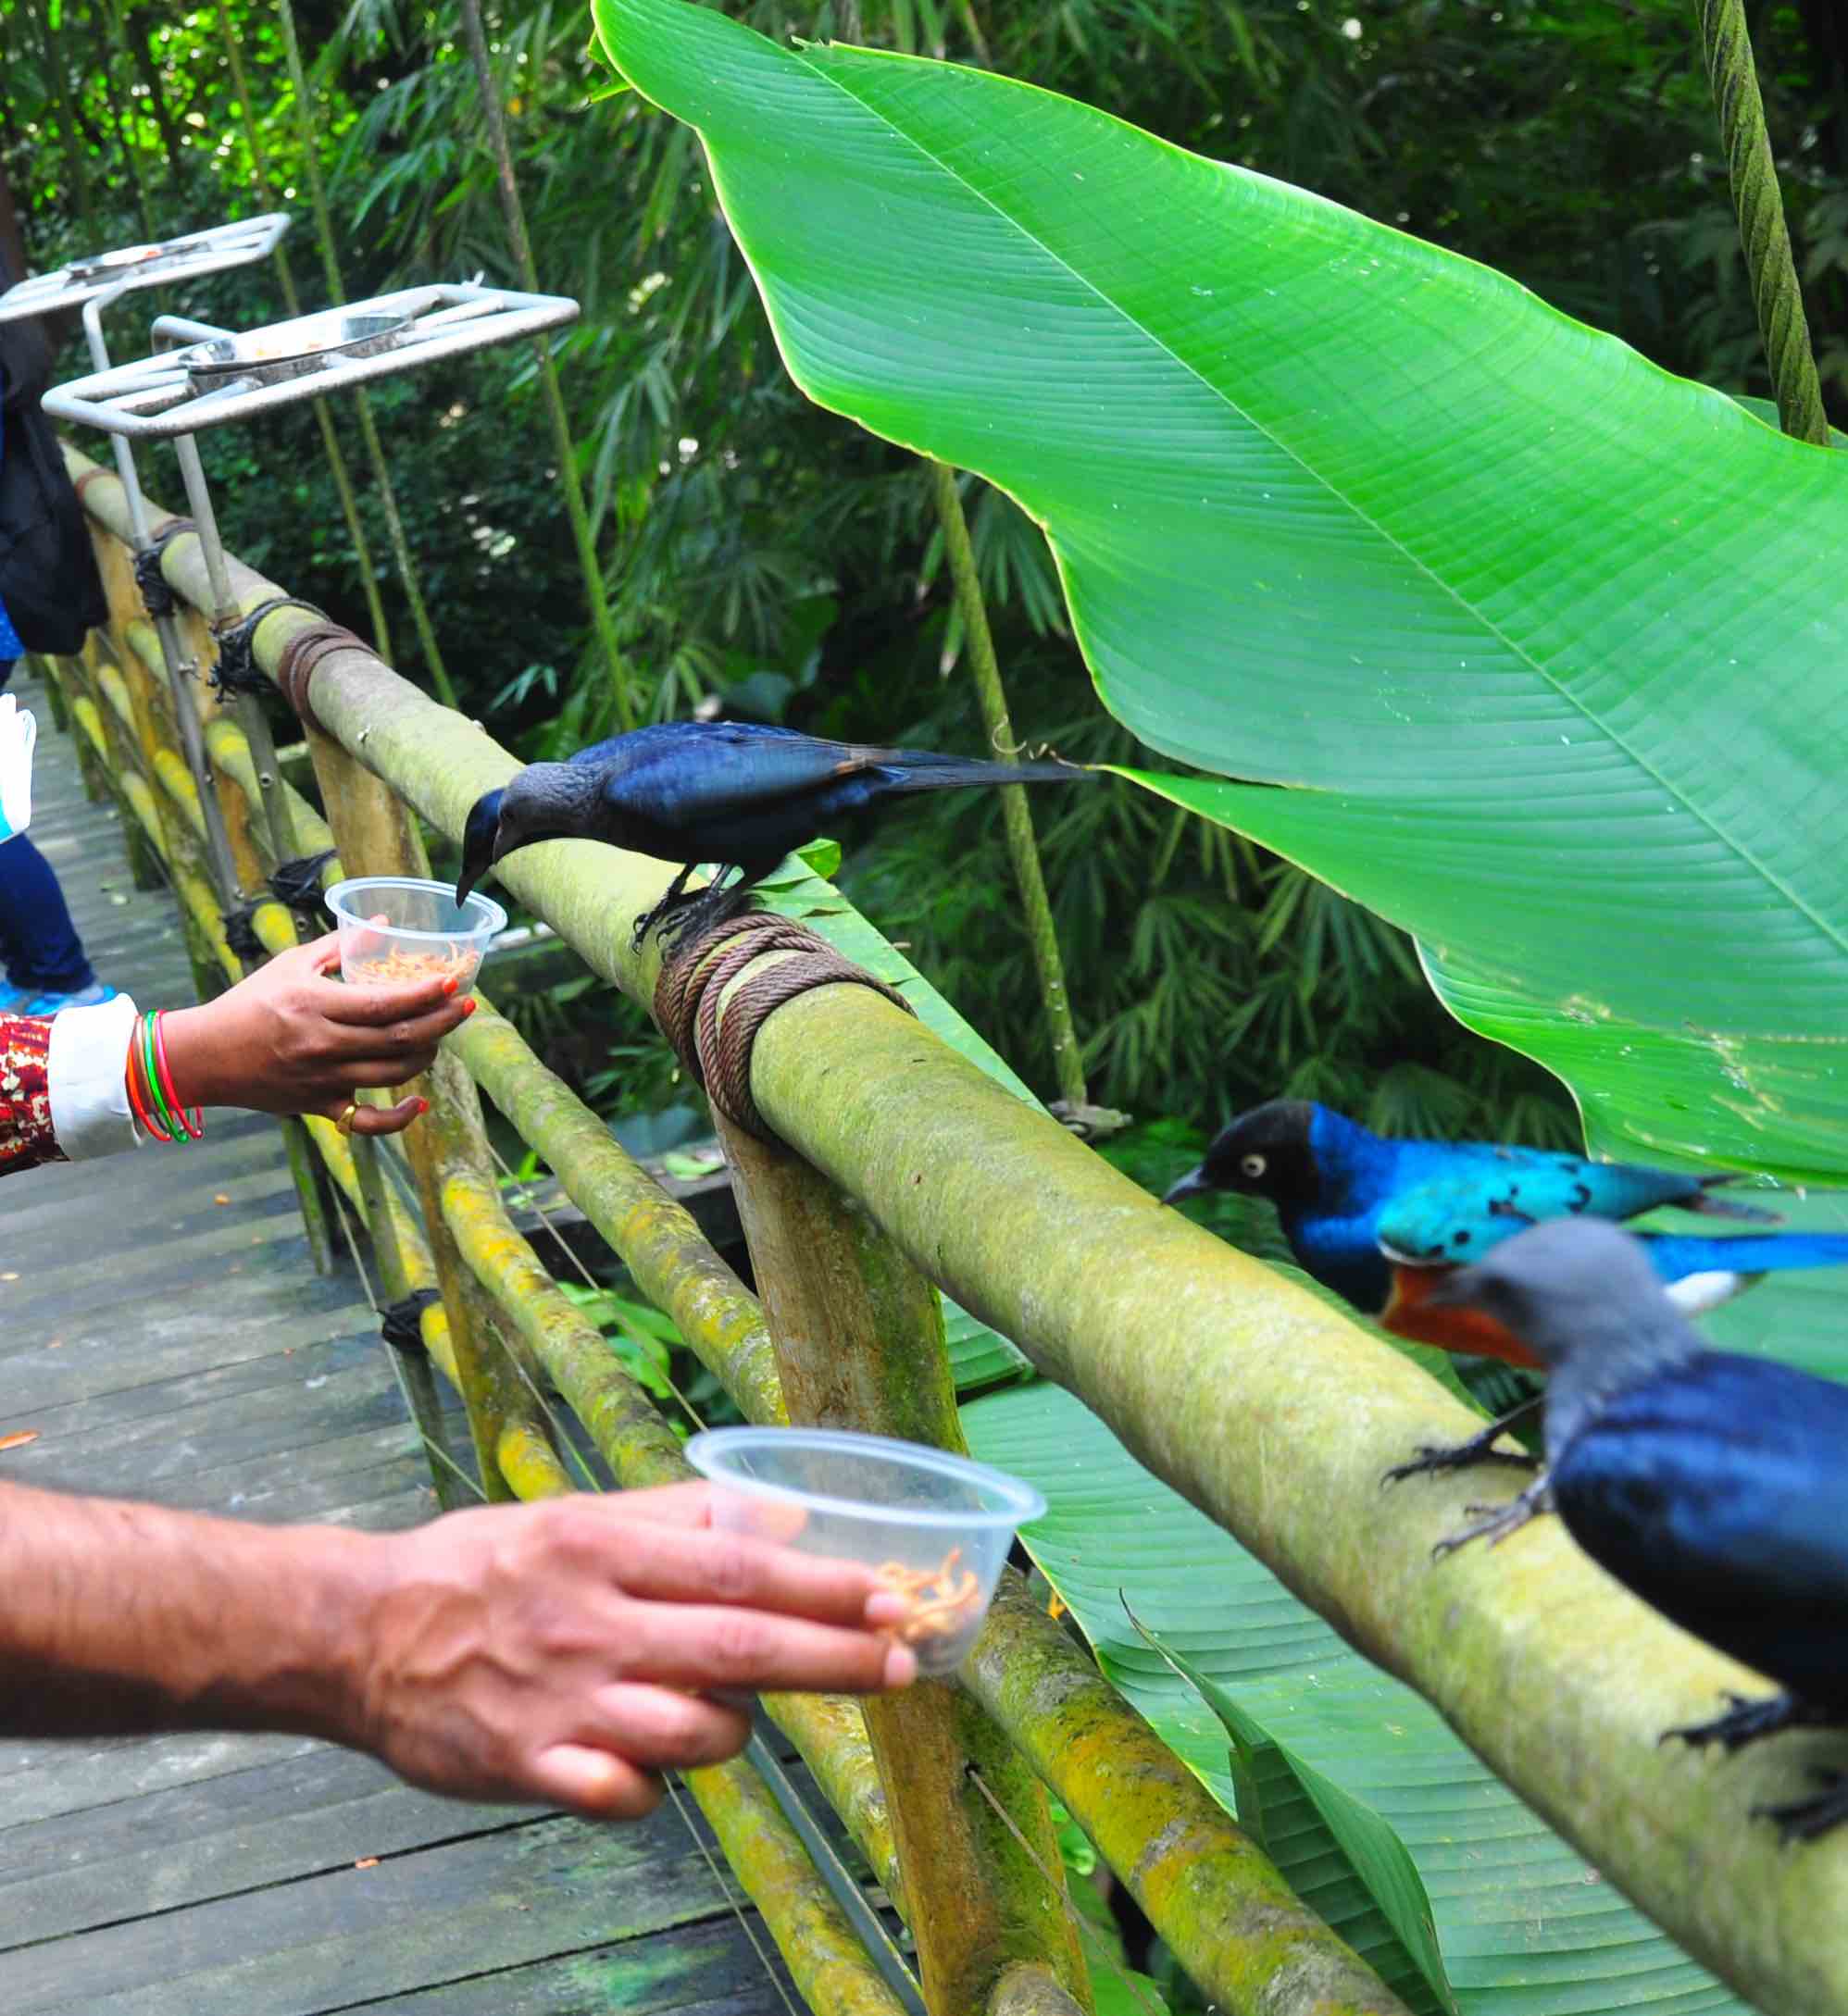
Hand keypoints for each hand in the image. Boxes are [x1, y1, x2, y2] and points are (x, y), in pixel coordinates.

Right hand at [155, 931, 472, 1135]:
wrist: (206, 1056)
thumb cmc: (250, 1003)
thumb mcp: (290, 965)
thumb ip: (340, 945)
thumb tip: (384, 922)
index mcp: (316, 1006)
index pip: (384, 1003)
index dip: (425, 994)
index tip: (453, 981)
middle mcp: (323, 1045)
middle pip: (399, 1039)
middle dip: (441, 1022)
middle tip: (466, 1006)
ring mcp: (323, 1080)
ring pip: (393, 1074)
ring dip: (427, 1055)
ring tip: (439, 1036)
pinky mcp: (319, 1107)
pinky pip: (367, 1121)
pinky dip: (399, 1119)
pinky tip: (420, 1104)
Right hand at [348, 1482, 916, 1817]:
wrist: (359, 1632)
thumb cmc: (487, 1567)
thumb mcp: (578, 1515)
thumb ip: (678, 1516)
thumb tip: (777, 1510)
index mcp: (604, 1549)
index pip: (736, 1565)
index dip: (821, 1583)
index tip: (889, 1596)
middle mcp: (591, 1622)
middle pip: (735, 1644)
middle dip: (830, 1658)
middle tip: (901, 1663)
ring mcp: (561, 1701)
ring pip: (691, 1731)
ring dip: (735, 1728)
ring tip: (735, 1713)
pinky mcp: (528, 1767)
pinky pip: (621, 1797)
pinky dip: (653, 1788)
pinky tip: (649, 1765)